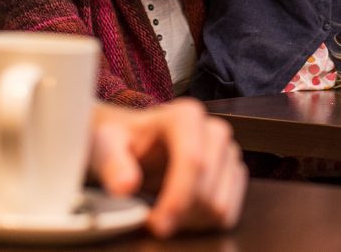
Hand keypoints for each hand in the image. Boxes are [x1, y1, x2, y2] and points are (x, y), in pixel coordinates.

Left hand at [88, 98, 246, 238]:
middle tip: (152, 223)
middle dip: (180, 213)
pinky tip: (181, 215)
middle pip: (208, 186)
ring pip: (220, 203)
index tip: (156, 225)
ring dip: (191, 220)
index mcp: (186, 116)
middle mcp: (215, 130)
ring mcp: (229, 152)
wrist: (133, 142)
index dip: (177, 198)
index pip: (193, 161)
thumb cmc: (120, 141)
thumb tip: (125, 186)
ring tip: (164, 215)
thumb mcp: (105, 145)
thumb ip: (112, 163)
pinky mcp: (234, 173)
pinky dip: (204, 223)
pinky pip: (230, 211)